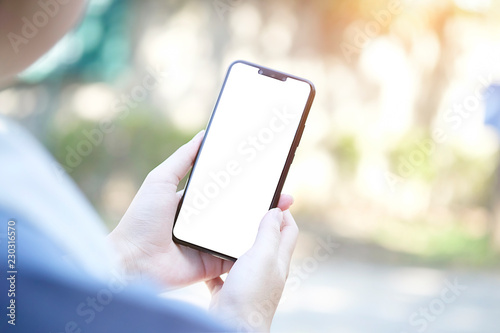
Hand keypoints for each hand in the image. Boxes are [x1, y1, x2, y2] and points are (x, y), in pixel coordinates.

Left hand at [108, 131, 293, 289]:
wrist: (132, 260)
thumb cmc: (142, 218)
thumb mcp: (160, 179)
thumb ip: (183, 159)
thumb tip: (203, 134)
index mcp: (195, 203)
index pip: (226, 188)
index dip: (246, 182)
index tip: (266, 173)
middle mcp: (205, 222)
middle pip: (239, 210)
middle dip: (262, 202)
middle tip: (283, 194)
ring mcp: (211, 243)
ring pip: (242, 231)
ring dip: (263, 223)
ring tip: (283, 212)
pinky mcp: (214, 263)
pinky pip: (237, 254)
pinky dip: (253, 247)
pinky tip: (270, 237)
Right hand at [206, 208, 298, 331]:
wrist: (230, 328)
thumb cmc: (250, 295)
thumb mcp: (263, 257)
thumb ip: (270, 234)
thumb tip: (277, 211)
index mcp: (278, 260)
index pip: (288, 230)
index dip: (282, 212)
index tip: (272, 197)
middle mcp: (266, 270)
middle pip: (266, 240)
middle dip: (257, 222)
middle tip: (244, 207)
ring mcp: (248, 281)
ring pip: (243, 255)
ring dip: (235, 241)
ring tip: (223, 225)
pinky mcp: (230, 291)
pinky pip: (221, 272)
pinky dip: (215, 263)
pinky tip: (205, 256)